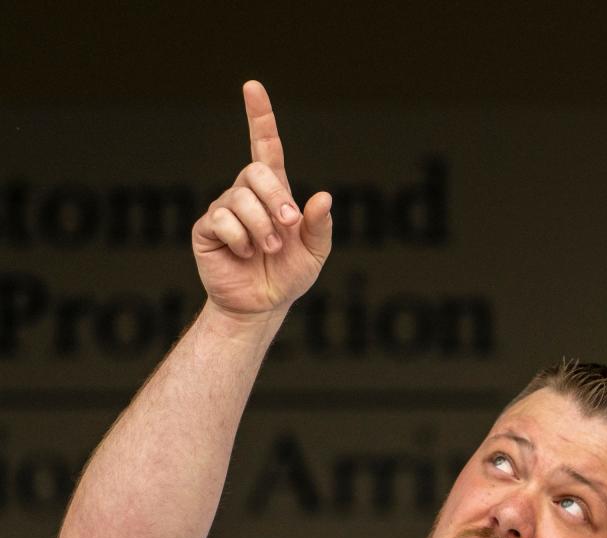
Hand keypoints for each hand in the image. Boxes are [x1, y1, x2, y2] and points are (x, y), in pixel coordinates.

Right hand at [192, 80, 332, 317]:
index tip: (252, 87)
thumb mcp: (314, 253)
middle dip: (277, 198)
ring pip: (240, 198)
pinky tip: (244, 254)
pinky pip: (222, 219)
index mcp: (274, 193)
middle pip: (256, 171)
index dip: (259, 117)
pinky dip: (241, 239)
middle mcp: (246, 194)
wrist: (262, 306)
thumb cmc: (288, 276)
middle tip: (289, 226)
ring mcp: (224, 209)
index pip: (265, 146)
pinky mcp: (207, 229)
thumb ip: (320, 225)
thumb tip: (323, 197)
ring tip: (269, 249)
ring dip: (262, 227)